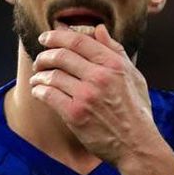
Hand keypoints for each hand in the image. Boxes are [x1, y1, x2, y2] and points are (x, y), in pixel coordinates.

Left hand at [30, 24, 159, 164]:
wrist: (137, 144)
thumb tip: (99, 30)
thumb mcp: (133, 76)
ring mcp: (86, 95)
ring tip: (37, 78)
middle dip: (44, 55)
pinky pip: (48, 95)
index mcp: (113, 64)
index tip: (45, 38)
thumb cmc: (137, 110)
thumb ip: (116, 51)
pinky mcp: (75, 114)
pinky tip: (38, 92)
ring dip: (39, 75)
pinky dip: (39, 91)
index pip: (78, 41)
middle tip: (39, 60)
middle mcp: (99, 76)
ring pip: (52, 75)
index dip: (57, 36)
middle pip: (61, 56)